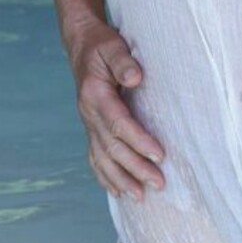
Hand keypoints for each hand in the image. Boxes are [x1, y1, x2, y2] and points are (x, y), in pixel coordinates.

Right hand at [70, 27, 165, 200]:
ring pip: (102, 158)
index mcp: (95, 95)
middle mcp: (88, 114)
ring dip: (121, 179)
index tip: (160, 155)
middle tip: (159, 183)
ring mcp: (88, 124)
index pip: (118, 124)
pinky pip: (95, 157)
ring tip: (141, 197)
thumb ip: (123, 61)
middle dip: (135, 168)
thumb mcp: (112, 46)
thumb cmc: (102, 45)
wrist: (81, 46)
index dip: (139, 141)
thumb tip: (135, 77)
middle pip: (112, 147)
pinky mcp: (91, 129)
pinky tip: (117, 192)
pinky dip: (105, 176)